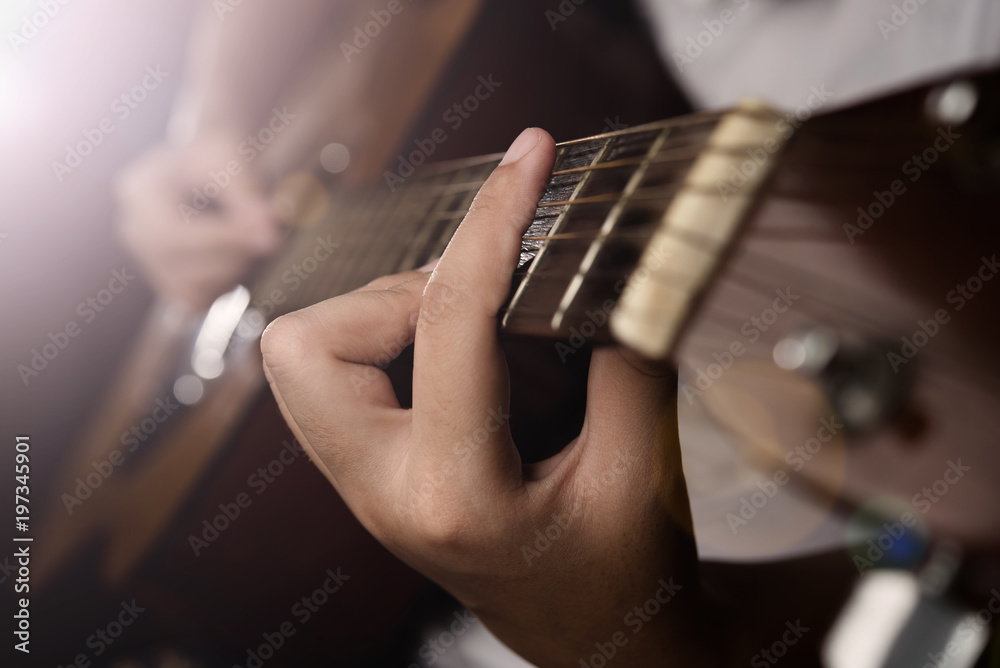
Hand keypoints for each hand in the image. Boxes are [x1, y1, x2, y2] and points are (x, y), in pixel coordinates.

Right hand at [115, 135, 282, 311]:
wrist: (209, 164)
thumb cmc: (222, 157)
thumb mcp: (235, 162)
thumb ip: (250, 198)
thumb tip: (270, 237)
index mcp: (139, 188)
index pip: (173, 233)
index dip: (222, 241)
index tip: (269, 237)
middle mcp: (131, 226)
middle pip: (176, 262)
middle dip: (231, 256)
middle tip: (269, 237)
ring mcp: (144, 256)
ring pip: (187, 287)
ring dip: (231, 272)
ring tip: (253, 242)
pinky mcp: (164, 278)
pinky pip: (194, 299)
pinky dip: (223, 286)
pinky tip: (239, 259)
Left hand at [260, 128, 715, 665]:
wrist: (596, 645)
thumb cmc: (625, 574)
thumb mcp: (646, 470)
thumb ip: (628, 361)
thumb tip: (609, 267)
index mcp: (456, 494)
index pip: (451, 322)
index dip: (494, 221)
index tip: (530, 157)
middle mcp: (381, 493)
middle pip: (306, 344)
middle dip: (397, 293)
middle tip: (486, 304)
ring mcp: (362, 490)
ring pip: (302, 357)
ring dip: (388, 316)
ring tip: (478, 336)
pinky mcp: (366, 477)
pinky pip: (331, 378)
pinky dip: (388, 342)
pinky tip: (458, 359)